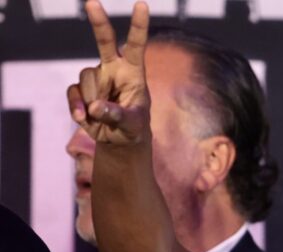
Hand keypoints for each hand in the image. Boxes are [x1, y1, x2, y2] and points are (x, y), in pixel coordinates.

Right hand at [67, 1, 150, 145]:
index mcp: (134, 72)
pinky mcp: (80, 90)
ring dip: (93, 99)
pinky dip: (77, 108)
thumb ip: (118, 116)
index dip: (138, 25)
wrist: (117, 140)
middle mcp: (113, 69)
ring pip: (86, 77)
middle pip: (104, 41)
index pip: (137, 45)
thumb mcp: (132, 126)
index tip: (142, 5)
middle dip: (98, 22)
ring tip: (104, 116)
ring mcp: (95, 77)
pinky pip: (73, 93)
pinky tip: (84, 119)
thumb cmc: (133, 128)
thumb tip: (96, 107)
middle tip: (92, 2)